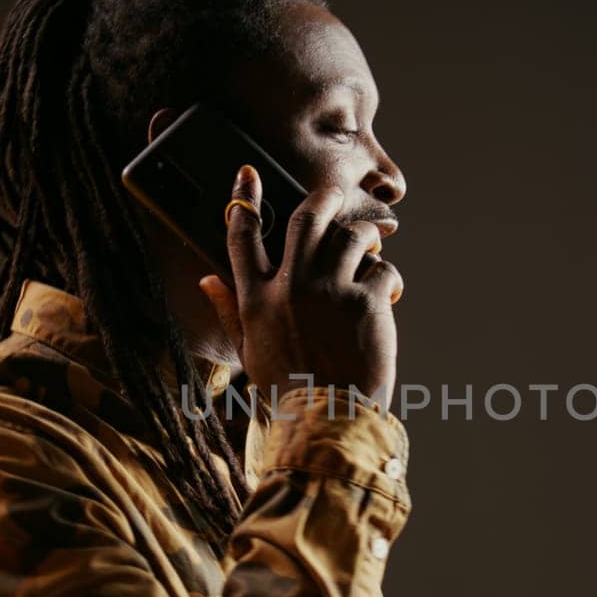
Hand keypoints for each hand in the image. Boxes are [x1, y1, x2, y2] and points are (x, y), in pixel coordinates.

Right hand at [199, 165, 403, 409]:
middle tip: (334, 194)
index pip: (243, 237)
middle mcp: (290, 287)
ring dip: (365, 238)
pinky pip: (383, 269)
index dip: (243, 200)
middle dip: (323, 198)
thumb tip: (206, 280)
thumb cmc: (288, 392)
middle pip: (305, 219)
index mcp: (257, 299)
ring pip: (351, 236)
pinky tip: (389, 295)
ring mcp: (329, 291)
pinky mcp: (366, 302)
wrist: (327, 422)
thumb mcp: (248, 353)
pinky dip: (389, 279)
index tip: (248, 174)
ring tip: (372, 250)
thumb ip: (228, 312)